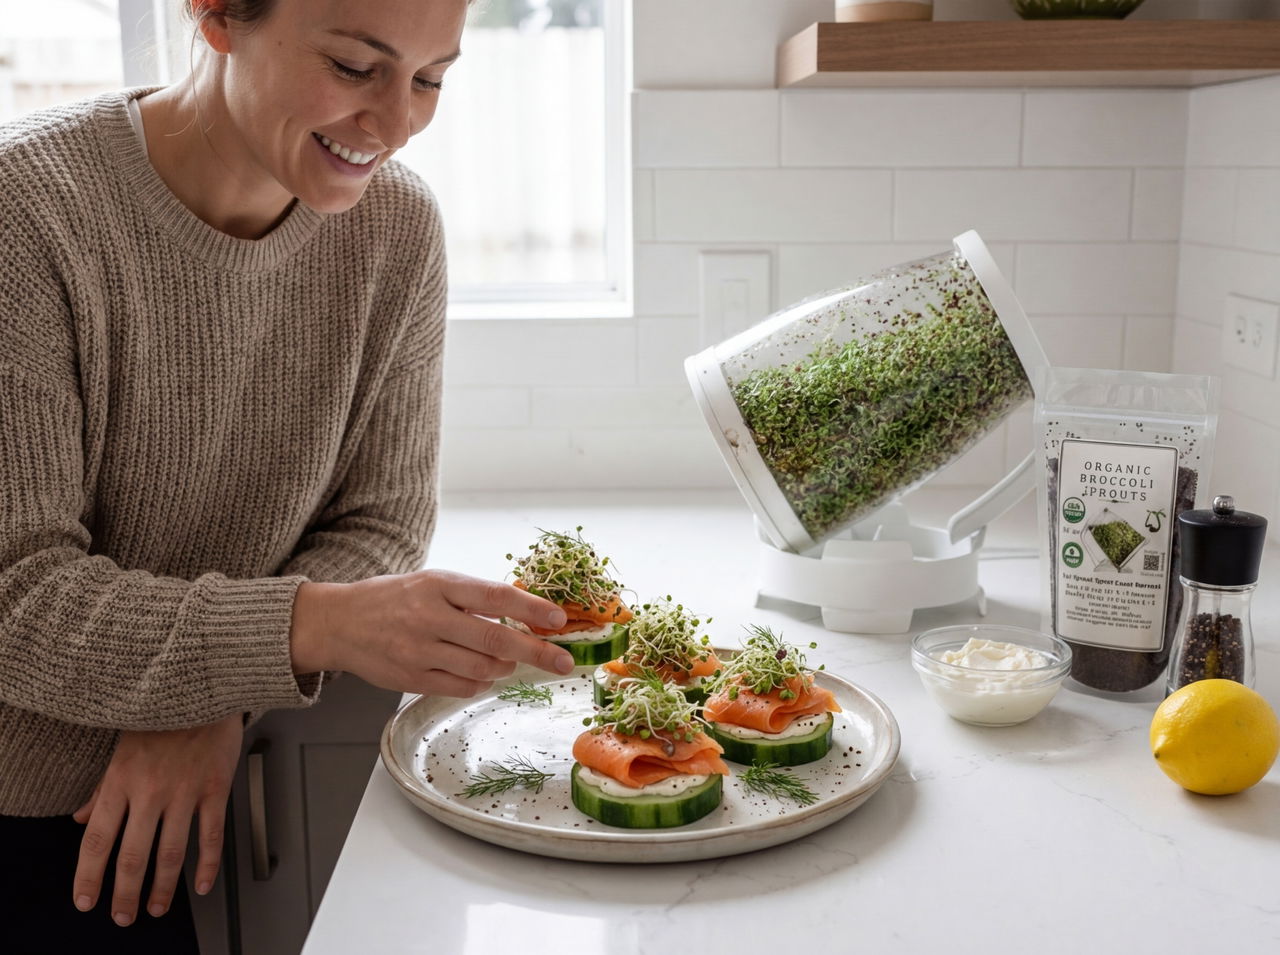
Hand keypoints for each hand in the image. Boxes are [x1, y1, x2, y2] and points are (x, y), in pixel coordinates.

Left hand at [71, 713, 242, 925]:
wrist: (205, 684)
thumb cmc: (162, 713)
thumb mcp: (119, 746)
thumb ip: (99, 787)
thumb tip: (78, 818)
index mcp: (120, 780)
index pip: (96, 839)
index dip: (89, 876)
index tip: (87, 900)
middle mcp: (150, 790)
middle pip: (133, 856)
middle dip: (125, 894)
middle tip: (123, 915)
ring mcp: (184, 791)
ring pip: (170, 853)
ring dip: (162, 888)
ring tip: (157, 908)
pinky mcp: (215, 788)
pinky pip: (211, 835)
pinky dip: (207, 864)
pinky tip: (202, 884)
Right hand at [290, 569, 573, 696]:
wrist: (339, 622)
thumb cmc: (395, 599)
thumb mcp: (433, 582)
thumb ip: (474, 598)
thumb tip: (527, 614)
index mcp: (438, 585)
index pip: (494, 596)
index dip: (530, 609)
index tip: (559, 619)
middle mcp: (428, 617)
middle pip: (494, 640)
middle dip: (536, 652)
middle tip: (563, 661)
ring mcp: (418, 651)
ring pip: (482, 669)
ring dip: (505, 668)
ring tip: (508, 661)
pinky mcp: (411, 678)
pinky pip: (462, 687)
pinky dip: (481, 682)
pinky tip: (481, 674)